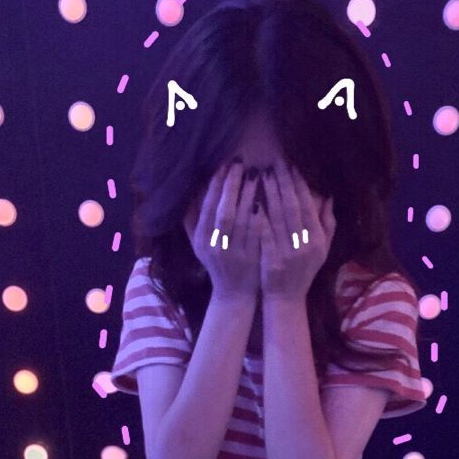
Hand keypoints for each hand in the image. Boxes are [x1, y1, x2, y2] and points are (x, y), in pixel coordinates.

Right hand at [183, 160, 261, 300]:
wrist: (233, 294)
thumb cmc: (216, 262)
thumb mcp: (198, 243)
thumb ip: (193, 218)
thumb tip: (192, 187)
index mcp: (201, 239)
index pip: (208, 207)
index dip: (215, 185)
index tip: (223, 165)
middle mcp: (216, 247)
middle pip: (224, 212)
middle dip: (232, 186)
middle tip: (241, 164)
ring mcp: (235, 254)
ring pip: (242, 221)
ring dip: (249, 196)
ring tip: (256, 175)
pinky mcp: (251, 259)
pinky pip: (256, 234)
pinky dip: (260, 216)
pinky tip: (265, 200)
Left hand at [255, 159, 335, 299]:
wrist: (286, 299)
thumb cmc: (304, 271)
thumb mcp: (323, 249)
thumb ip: (328, 223)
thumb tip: (329, 196)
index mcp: (318, 239)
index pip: (308, 206)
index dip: (299, 185)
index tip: (291, 166)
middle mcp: (304, 245)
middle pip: (292, 207)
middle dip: (283, 183)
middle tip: (274, 163)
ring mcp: (287, 253)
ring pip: (278, 218)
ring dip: (269, 194)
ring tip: (262, 175)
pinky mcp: (271, 260)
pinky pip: (265, 234)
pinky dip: (260, 217)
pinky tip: (252, 201)